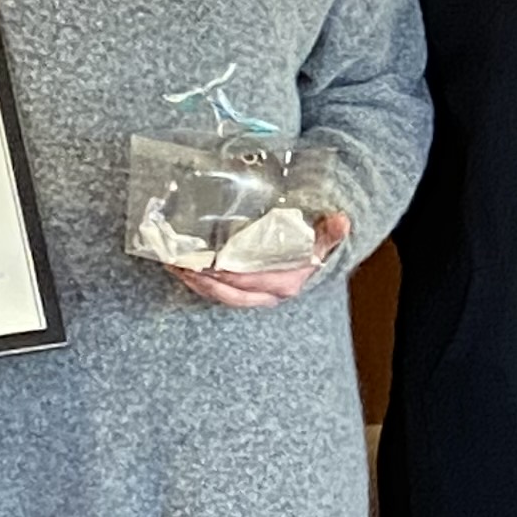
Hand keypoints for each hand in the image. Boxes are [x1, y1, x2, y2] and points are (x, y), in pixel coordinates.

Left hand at [169, 211, 346, 309]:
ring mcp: (253, 296)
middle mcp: (267, 294)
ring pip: (220, 296)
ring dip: (195, 283)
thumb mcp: (323, 241)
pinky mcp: (241, 293)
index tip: (211, 264)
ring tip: (174, 267)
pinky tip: (182, 270)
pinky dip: (199, 284)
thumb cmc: (313, 251)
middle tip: (181, 266)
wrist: (315, 267)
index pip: (252, 280)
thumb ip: (330, 232)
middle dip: (203, 281)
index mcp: (284, 283)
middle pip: (229, 294)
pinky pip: (217, 293)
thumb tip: (342, 220)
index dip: (230, 274)